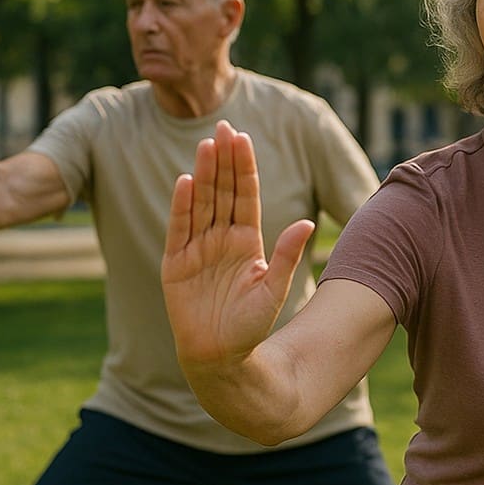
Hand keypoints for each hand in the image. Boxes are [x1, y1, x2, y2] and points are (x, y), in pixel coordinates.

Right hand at [162, 120, 314, 371]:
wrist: (221, 358)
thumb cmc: (251, 327)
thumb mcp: (274, 289)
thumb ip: (288, 255)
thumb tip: (308, 222)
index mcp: (247, 241)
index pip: (245, 196)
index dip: (243, 168)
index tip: (243, 138)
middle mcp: (221, 239)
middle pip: (222, 192)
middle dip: (223, 160)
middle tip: (223, 126)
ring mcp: (197, 249)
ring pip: (200, 203)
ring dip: (203, 175)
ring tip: (207, 145)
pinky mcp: (175, 264)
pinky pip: (178, 229)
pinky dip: (181, 206)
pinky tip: (185, 181)